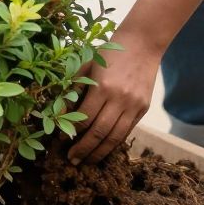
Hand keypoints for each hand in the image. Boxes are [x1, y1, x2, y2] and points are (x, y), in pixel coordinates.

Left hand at [67, 30, 161, 165]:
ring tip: (87, 161)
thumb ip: (74, 89)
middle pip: (99, 133)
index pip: (84, 119)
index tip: (62, 142)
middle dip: (84, 150)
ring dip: (99, 153)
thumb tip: (60, 114)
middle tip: (72, 160)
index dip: (72, 133)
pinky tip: (104, 148)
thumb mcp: (87, 65)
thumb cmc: (109, 52)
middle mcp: (119, 99)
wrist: (142, 43)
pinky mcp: (143, 108)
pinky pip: (127, 131)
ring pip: (115, 138)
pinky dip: (114, 143)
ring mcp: (133, 105)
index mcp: (102, 87)